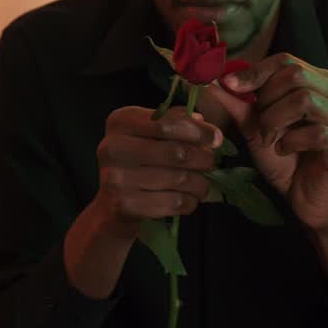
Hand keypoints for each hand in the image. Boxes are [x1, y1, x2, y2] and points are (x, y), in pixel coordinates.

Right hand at [90, 106, 221, 237]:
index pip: (166, 124)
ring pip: (180, 179)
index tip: (216, 139)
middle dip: (203, 159)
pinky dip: (190, 202)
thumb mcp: (149, 134)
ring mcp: (116, 178)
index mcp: (120, 122)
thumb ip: (176, 123)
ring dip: (200, 183)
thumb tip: (207, 129)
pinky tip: (188, 199)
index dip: (197, 131)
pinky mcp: (125, 205)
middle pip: (176, 152)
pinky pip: (175, 202)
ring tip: (201, 184)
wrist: (112, 203)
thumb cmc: (138, 162)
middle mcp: (112, 147)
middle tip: (210, 164)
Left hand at [205, 54, 327, 231]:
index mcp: (321, 85)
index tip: (229, 84)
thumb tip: (213, 79)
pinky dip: (292, 141)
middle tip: (259, 124)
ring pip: (306, 100)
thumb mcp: (256, 126)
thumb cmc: (285, 160)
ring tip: (268, 139)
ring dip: (276, 121)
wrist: (304, 200)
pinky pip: (318, 134)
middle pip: (297, 75)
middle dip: (267, 99)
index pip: (288, 61)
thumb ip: (239, 102)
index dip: (256, 71)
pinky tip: (284, 150)